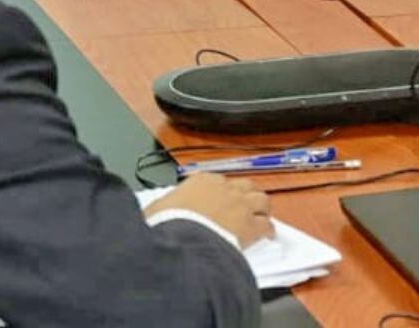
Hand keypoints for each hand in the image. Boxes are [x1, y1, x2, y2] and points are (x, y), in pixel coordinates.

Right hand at [144, 172, 273, 247]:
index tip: (218, 200)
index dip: (220, 192)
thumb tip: (150, 211)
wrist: (182, 238)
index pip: (216, 181)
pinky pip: (266, 225)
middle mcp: (224, 188)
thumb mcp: (156, 209)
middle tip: (245, 205)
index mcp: (201, 181)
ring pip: (261, 199)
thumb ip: (161, 206)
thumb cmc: (166, 223)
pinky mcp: (250, 226)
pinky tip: (267, 235)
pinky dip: (267, 229)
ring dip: (262, 207)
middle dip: (246, 194)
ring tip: (261, 216)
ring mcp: (240, 205)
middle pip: (244, 185)